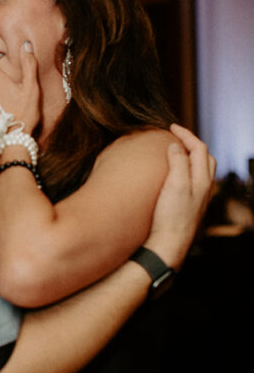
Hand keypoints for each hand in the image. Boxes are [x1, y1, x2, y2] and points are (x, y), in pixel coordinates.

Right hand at [145, 123, 215, 268]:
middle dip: (192, 143)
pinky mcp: (189, 207)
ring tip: (175, 153)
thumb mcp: (175, 184)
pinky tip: (172, 177)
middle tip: (176, 137)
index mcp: (202, 179)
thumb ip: (178, 162)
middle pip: (205, 158)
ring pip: (200, 171)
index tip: (170, 127)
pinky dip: (186, 171)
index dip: (186, 134)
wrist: (168, 244)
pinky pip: (192, 182)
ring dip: (190, 157)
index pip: (199, 148)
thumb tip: (175, 145)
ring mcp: (198, 199)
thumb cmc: (171, 216)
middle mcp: (204, 188)